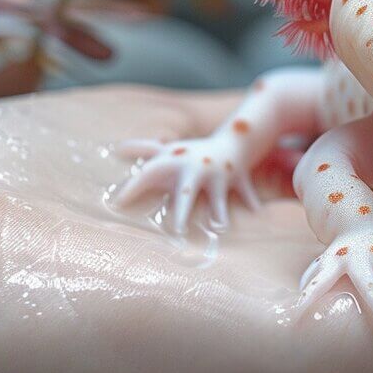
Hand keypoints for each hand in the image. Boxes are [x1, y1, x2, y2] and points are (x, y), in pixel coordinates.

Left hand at [113, 131, 260, 232]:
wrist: (234, 141)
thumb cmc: (193, 154)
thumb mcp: (167, 150)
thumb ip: (141, 150)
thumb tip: (115, 149)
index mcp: (174, 164)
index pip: (148, 174)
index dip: (132, 187)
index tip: (116, 203)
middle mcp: (194, 170)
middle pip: (185, 194)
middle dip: (181, 211)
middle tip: (176, 231)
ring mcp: (218, 176)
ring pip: (217, 198)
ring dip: (219, 211)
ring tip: (218, 227)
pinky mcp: (239, 180)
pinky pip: (246, 193)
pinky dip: (252, 203)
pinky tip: (257, 214)